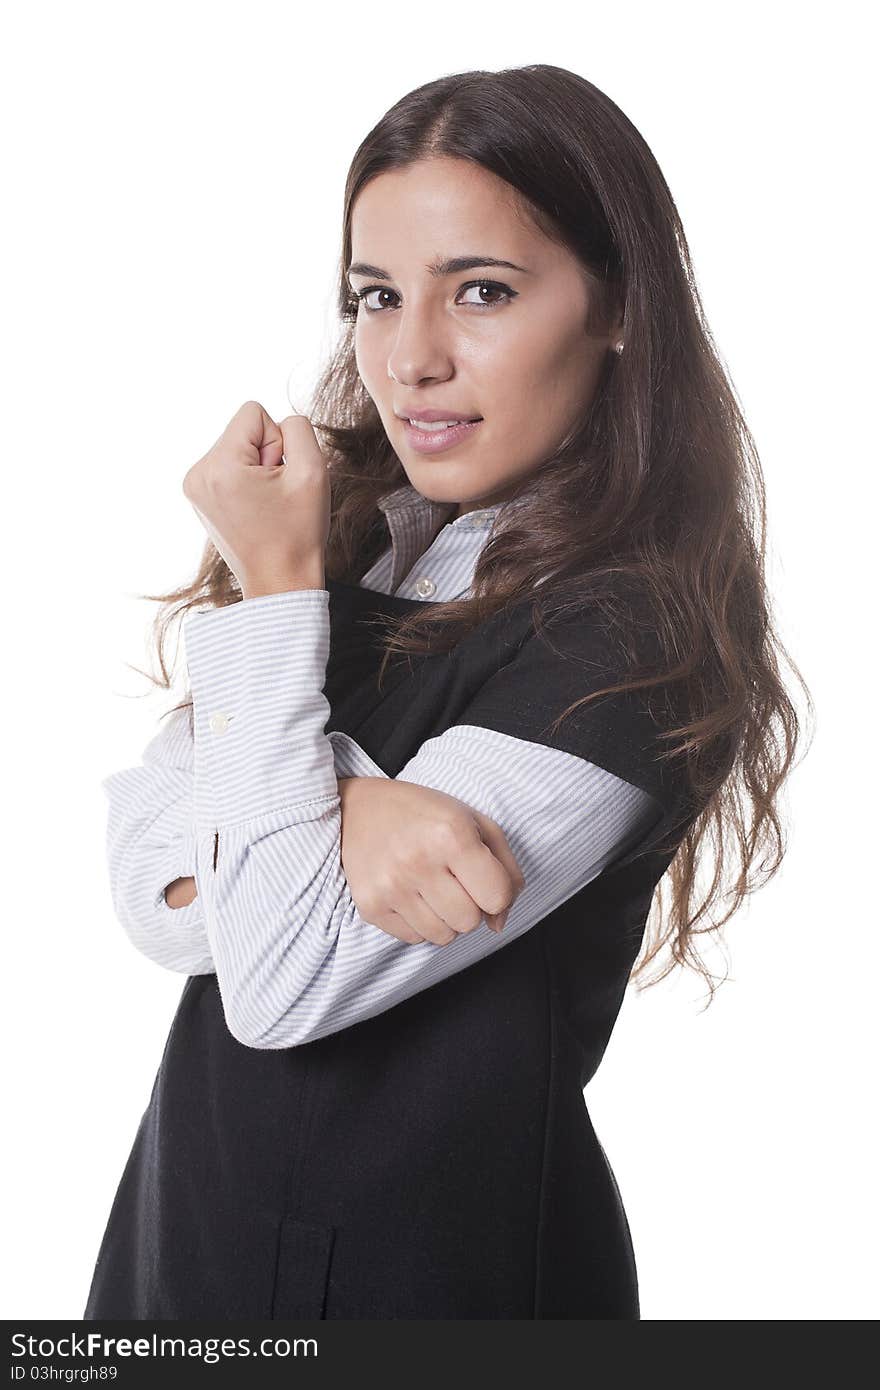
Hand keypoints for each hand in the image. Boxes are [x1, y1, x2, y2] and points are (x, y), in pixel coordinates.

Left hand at [182, 400, 328, 594]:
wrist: (279, 582)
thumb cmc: (298, 533)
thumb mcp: (313, 471)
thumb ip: (299, 428)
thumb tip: (280, 423)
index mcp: (220, 466)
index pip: (253, 412)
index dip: (278, 441)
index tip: (279, 478)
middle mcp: (198, 473)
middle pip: (243, 429)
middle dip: (266, 455)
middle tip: (274, 496)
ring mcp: (194, 486)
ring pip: (237, 446)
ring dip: (257, 469)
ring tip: (265, 504)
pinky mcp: (199, 496)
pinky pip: (229, 465)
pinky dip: (246, 480)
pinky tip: (254, 508)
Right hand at [338, 776, 526, 945]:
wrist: (355, 808)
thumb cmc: (422, 814)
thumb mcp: (474, 822)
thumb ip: (505, 869)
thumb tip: (499, 922)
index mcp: (451, 834)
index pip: (497, 897)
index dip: (496, 892)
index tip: (481, 877)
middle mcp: (419, 861)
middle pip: (470, 922)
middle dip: (469, 906)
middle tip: (453, 880)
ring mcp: (391, 886)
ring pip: (443, 937)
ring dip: (444, 918)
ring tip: (430, 887)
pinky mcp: (370, 906)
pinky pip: (414, 938)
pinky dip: (418, 922)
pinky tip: (409, 893)